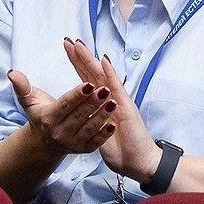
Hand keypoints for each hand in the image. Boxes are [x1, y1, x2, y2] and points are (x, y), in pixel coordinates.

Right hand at [8, 68, 116, 157]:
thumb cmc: (39, 115)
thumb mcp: (29, 101)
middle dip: (93, 102)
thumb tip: (12, 72)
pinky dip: (105, 134)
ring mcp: (72, 143)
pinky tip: (114, 123)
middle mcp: (59, 133)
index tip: (89, 84)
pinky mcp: (83, 150)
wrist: (44, 142)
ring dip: (102, 116)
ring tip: (113, 102)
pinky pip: (96, 143)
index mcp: (48, 119)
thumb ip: (22, 86)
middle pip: (79, 115)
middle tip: (106, 89)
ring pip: (89, 128)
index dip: (77, 95)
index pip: (65, 105)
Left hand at [63, 39, 160, 182]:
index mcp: (102, 102)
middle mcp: (110, 98)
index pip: (86, 78)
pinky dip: (111, 74)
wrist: (137, 163)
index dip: (76, 63)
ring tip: (79, 45)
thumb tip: (76, 115)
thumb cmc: (120, 150)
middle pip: (93, 73)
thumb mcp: (96, 133)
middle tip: (68, 40)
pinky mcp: (127, 108)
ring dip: (91, 60)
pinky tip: (103, 61)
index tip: (66, 47)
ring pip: (102, 76)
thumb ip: (88, 121)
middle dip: (80, 56)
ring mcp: (119, 101)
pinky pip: (117, 88)